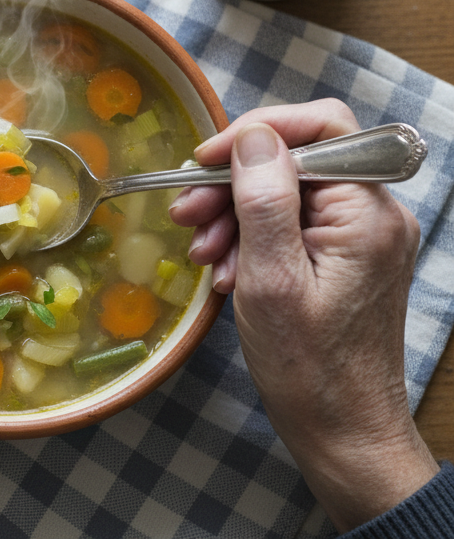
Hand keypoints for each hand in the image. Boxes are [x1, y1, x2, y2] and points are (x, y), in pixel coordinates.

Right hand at [169, 99, 437, 530]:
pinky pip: (294, 226)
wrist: (343, 431)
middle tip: (185, 215)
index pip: (320, 126)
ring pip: (288, 192)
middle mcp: (374, 213)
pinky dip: (252, 239)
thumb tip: (252, 135)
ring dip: (234, 214)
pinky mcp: (347, 259)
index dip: (255, 131)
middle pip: (296, 159)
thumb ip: (263, 199)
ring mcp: (362, 237)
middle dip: (233, 181)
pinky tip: (225, 271)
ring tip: (200, 253)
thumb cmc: (307, 366)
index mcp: (366, 210)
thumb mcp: (270, 279)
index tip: (201, 161)